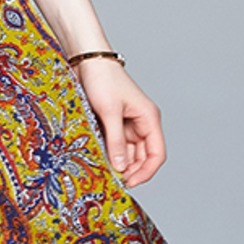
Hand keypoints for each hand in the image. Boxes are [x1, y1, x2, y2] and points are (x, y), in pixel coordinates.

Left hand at [73, 58, 164, 188]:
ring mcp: (127, 124)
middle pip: (143, 157)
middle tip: (114, 182)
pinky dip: (109, 154)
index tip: (130, 183)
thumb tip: (121, 167)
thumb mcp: (109, 111)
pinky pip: (115, 144)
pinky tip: (99, 160)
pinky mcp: (113, 123)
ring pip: (128, 153)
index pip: (157, 154)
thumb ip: (116, 141)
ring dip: (119, 163)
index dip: (146, 172)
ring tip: (105, 173)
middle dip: (131, 170)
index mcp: (149, 119)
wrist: (87, 61)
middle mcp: (141, 124)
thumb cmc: (102, 79)